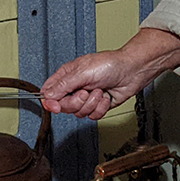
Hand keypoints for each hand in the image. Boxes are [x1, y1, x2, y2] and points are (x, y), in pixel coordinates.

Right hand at [41, 28, 179, 119]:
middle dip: (76, 102)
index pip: (50, 92)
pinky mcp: (98, 105)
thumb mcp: (83, 72)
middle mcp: (75, 87)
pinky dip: (100, 108)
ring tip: (99, 91)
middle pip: (64, 106)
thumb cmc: (110, 64)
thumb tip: (48, 95)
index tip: (55, 106)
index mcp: (67, 76)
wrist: (131, 71)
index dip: (50, 101)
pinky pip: (92, 116)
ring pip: (79, 112)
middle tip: (85, 92)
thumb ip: (64, 85)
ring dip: (91, 104)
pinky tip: (106, 97)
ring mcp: (86, 97)